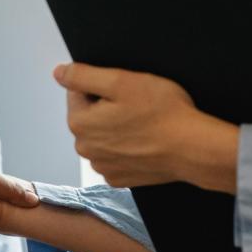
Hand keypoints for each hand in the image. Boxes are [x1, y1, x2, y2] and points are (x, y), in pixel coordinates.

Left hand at [53, 63, 238, 192]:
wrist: (193, 148)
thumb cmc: (162, 112)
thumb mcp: (121, 81)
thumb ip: (83, 75)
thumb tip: (58, 72)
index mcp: (79, 123)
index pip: (78, 92)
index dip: (102, 85)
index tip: (125, 91)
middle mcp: (85, 148)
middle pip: (90, 115)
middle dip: (108, 107)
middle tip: (137, 106)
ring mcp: (102, 166)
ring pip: (103, 136)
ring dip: (117, 128)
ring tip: (143, 124)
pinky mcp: (119, 178)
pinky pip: (116, 155)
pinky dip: (126, 148)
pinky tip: (144, 142)